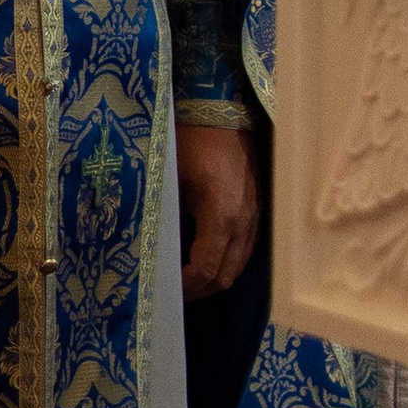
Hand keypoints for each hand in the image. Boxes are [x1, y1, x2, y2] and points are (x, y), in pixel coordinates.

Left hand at [177, 122, 259, 300]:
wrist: (222, 114)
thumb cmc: (191, 143)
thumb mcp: (170, 181)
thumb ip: (165, 217)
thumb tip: (149, 250)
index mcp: (221, 215)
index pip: (206, 269)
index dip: (186, 287)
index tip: (165, 290)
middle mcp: (244, 222)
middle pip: (225, 276)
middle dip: (199, 291)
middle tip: (172, 294)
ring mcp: (254, 218)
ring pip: (238, 266)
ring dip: (213, 279)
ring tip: (186, 282)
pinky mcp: (257, 212)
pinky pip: (244, 250)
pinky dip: (226, 263)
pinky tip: (204, 261)